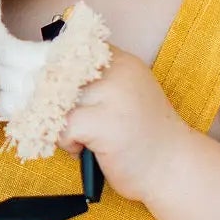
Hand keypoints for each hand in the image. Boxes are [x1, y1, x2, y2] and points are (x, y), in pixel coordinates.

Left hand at [58, 47, 191, 201]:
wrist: (174, 169)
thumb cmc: (143, 138)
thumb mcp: (125, 96)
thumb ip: (96, 82)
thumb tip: (44, 78)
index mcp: (123, 62)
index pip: (73, 50)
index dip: (59, 72)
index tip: (59, 93)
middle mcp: (118, 72)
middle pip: (60, 75)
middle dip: (54, 101)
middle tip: (67, 122)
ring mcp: (112, 96)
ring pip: (57, 101)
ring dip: (61, 124)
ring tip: (82, 139)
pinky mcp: (103, 123)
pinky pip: (62, 127)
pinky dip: (68, 143)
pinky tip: (87, 150)